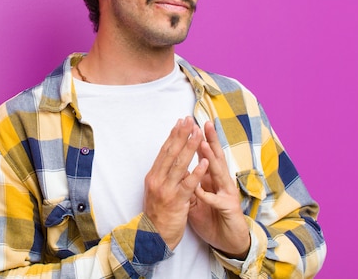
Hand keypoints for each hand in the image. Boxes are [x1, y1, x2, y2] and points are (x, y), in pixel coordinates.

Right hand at [143, 117, 208, 249]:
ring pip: (179, 165)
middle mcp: (157, 180)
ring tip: (198, 134)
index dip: (173, 135)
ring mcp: (166, 190)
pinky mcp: (177, 201)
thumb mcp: (156, 191)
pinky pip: (188, 184)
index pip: (164, 151)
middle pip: (171, 153)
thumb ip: (164, 176)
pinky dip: (197, 172)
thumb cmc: (157, 214)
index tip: (181, 122)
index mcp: (153, 176)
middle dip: (181, 135)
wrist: (152, 237)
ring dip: (190, 148)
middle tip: (190, 120)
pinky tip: (204, 162)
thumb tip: (173, 160)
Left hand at [188, 121, 249, 258]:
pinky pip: (216, 200)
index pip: (206, 156)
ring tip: (203, 145)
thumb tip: (181, 169)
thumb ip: (192, 183)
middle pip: (216, 159)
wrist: (228, 242)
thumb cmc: (213, 218)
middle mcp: (222, 183)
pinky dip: (208, 195)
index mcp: (213, 179)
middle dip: (210, 141)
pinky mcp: (229, 209)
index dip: (200, 141)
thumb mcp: (198, 199)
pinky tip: (200, 189)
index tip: (192, 126)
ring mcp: (227, 194)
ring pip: (219, 174)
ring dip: (211, 159)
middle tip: (205, 124)